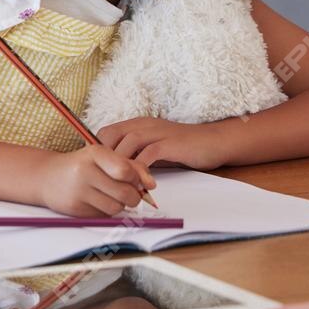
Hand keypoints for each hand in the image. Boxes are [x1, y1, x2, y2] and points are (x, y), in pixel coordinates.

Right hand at [35, 144, 154, 216]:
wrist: (46, 177)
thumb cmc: (82, 165)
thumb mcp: (104, 158)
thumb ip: (131, 166)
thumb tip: (151, 185)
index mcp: (95, 153)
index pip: (126, 171)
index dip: (137, 179)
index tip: (135, 180)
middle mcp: (84, 171)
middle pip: (126, 193)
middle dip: (133, 196)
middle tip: (128, 192)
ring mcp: (78, 191)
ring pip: (116, 208)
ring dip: (120, 205)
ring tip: (110, 196)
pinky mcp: (75, 208)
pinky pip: (103, 216)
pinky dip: (105, 211)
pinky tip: (96, 201)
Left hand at [98, 117, 233, 169]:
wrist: (214, 142)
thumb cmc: (182, 148)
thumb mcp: (153, 149)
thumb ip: (136, 155)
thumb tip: (115, 172)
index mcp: (137, 125)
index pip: (106, 132)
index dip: (96, 150)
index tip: (94, 170)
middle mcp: (144, 125)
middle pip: (111, 135)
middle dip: (103, 157)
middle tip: (103, 178)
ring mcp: (157, 132)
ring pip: (128, 143)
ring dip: (121, 164)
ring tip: (118, 183)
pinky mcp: (171, 143)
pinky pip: (149, 154)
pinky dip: (141, 168)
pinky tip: (139, 182)